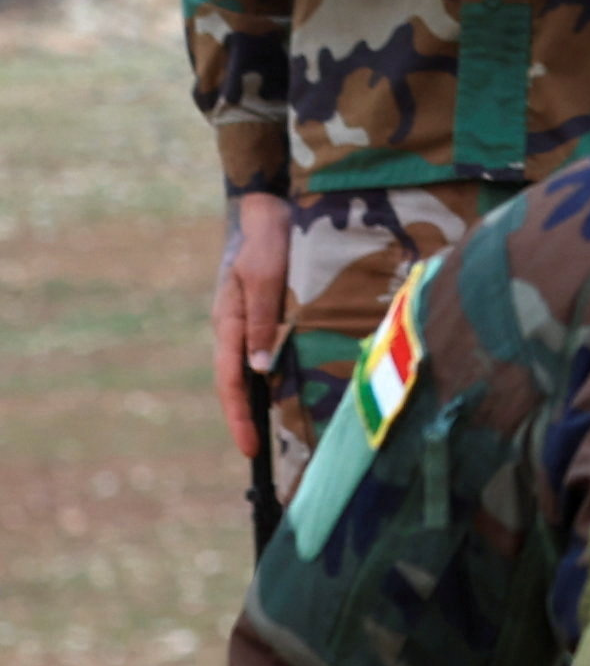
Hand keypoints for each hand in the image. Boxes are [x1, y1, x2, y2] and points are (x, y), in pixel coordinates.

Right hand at [211, 194, 290, 459]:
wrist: (267, 210)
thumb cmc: (268, 239)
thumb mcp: (265, 277)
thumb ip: (262, 320)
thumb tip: (258, 370)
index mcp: (228, 323)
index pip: (230, 382)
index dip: (239, 416)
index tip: (249, 449)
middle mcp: (234, 329)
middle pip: (236, 384)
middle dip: (245, 420)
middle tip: (258, 456)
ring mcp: (246, 324)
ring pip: (249, 374)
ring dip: (258, 405)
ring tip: (272, 440)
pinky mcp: (262, 318)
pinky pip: (263, 357)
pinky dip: (270, 382)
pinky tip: (285, 397)